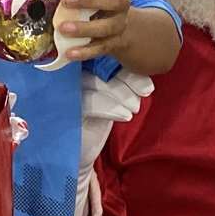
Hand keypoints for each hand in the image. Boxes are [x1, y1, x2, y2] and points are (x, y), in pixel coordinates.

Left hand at [55, 0, 130, 60]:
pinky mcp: (113, 43)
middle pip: (114, 0)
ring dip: (84, 28)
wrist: (119, 28)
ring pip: (107, 26)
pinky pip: (100, 48)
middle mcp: (121, 3)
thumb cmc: (97, 0)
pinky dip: (85, 51)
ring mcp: (119, 24)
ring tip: (63, 28)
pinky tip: (69, 52)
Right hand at [75, 66, 152, 215]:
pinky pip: (91, 102)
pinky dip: (111, 108)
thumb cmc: (96, 123)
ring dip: (123, 95)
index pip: (107, 62)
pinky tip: (126, 116)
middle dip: (128, 79)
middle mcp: (74, 77)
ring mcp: (67, 91)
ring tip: (135, 108)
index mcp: (84, 72)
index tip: (148, 85)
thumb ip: (119, 84)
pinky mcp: (66, 108)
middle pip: (102, 69)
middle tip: (146, 92)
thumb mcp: (110, 101)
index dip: (128, 69)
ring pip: (98, 83)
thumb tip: (142, 71)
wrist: (80, 153)